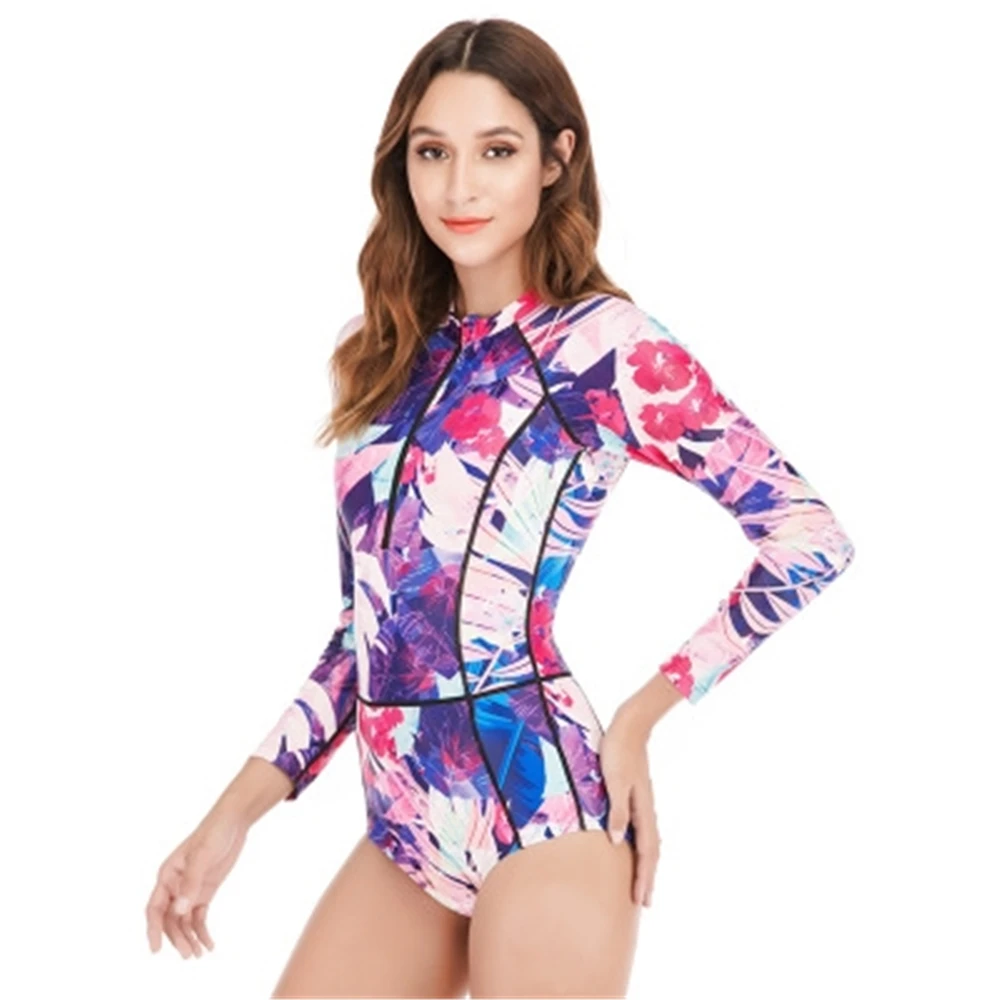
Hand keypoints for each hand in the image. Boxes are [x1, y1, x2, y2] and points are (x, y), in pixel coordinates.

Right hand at [146, 807, 249, 957]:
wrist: (233, 822)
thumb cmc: (214, 833)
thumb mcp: (203, 856)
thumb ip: (191, 883)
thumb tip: (180, 910)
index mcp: (167, 875)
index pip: (155, 908)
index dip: (153, 930)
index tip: (155, 949)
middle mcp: (175, 886)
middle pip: (170, 919)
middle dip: (177, 938)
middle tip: (188, 955)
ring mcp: (189, 890)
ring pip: (184, 921)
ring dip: (189, 938)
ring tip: (198, 955)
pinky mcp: (204, 892)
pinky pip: (199, 916)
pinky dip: (202, 931)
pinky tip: (209, 944)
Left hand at [599, 710, 660, 907]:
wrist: (629, 728)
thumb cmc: (617, 752)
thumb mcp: (614, 781)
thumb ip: (616, 811)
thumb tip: (616, 842)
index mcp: (642, 810)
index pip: (646, 852)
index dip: (644, 877)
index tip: (641, 900)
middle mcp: (646, 810)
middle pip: (652, 851)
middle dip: (648, 877)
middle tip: (645, 902)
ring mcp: (643, 804)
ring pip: (649, 841)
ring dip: (647, 864)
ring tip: (643, 882)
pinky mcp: (637, 796)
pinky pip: (643, 830)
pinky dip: (642, 847)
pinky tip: (635, 848)